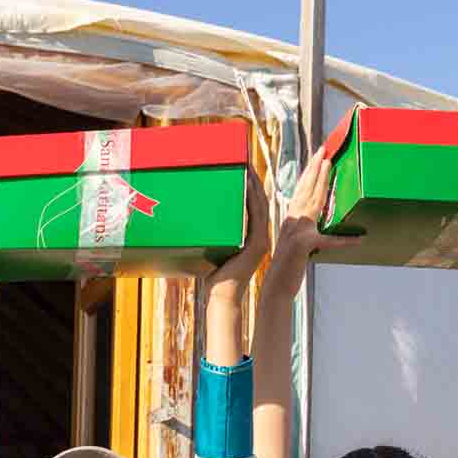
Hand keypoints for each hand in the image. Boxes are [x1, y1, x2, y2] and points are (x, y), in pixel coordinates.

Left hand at [200, 166, 275, 294]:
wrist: (222, 296)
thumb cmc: (214, 277)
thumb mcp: (215, 252)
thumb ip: (214, 239)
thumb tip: (197, 226)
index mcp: (251, 237)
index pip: (254, 207)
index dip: (252, 188)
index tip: (245, 170)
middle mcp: (259, 236)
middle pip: (258, 202)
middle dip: (254, 181)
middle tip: (246, 161)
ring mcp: (260, 239)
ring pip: (260, 206)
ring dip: (254, 186)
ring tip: (248, 168)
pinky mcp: (257, 244)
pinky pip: (256, 217)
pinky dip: (253, 200)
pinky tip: (249, 186)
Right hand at [258, 155, 357, 309]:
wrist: (275, 287)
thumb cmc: (286, 268)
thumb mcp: (296, 246)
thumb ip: (305, 234)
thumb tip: (314, 228)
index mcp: (290, 220)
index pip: (301, 191)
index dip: (309, 173)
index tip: (317, 157)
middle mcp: (291, 221)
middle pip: (305, 190)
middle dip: (314, 168)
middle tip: (323, 149)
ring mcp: (296, 232)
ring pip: (311, 202)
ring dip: (321, 182)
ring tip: (329, 164)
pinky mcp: (302, 246)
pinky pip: (328, 242)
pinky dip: (343, 241)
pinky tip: (358, 239)